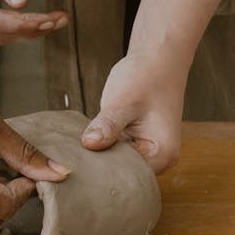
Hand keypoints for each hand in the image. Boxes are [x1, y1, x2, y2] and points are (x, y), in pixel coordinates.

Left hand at [81, 50, 186, 173]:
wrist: (158, 58)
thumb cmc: (147, 76)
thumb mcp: (125, 101)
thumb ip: (108, 125)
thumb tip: (89, 145)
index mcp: (162, 155)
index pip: (127, 177)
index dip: (102, 172)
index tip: (78, 164)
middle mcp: (158, 159)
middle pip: (121, 174)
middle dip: (98, 165)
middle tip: (72, 156)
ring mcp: (145, 152)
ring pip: (115, 163)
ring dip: (98, 156)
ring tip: (76, 149)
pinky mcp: (133, 142)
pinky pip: (113, 151)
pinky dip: (100, 146)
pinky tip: (85, 139)